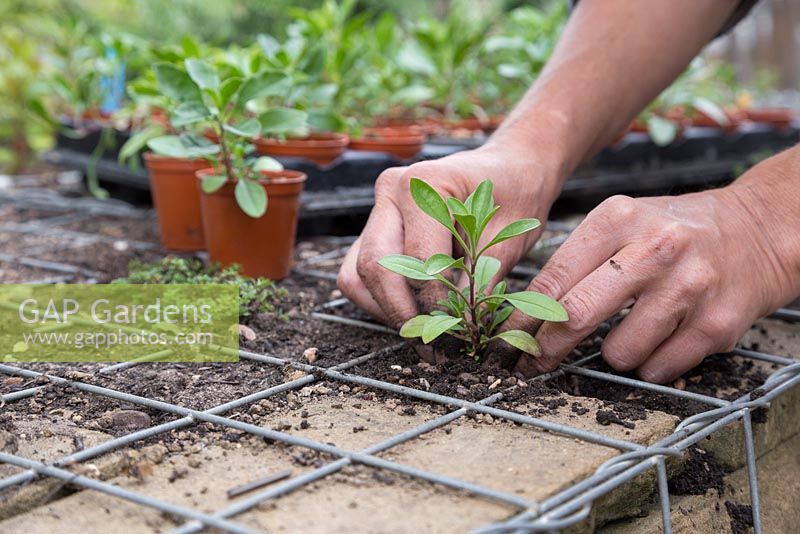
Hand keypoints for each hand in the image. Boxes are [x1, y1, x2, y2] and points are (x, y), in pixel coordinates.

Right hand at [337, 142, 561, 359]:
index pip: (417, 259)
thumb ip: (483, 281)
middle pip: (374, 266)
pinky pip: (357, 271)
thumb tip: (461, 328)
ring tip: (420, 329)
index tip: (458, 329)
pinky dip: (377, 297)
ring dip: (383, 308)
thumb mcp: (509, 239)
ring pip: (356, 273)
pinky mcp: (374, 225)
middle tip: (430, 344)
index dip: (435, 302)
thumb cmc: (515, 196)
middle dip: (400, 312)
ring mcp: (377, 206)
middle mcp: (390, 190)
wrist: (509, 169)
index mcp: (424, 183)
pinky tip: (410, 309)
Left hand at [509, 151, 799, 381]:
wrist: (758, 229)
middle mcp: (654, 249)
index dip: (522, 319)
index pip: (553, 279)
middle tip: (537, 363)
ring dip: (614, 355)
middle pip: (577, 315)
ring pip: (620, 353)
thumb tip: (524, 313)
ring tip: (629, 334)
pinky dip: (651, 365)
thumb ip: (576, 260)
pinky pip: (660, 368)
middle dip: (549, 348)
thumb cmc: (672, 232)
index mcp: (618, 219)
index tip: (506, 341)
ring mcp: (690, 286)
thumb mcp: (621, 223)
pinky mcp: (717, 323)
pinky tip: (661, 342)